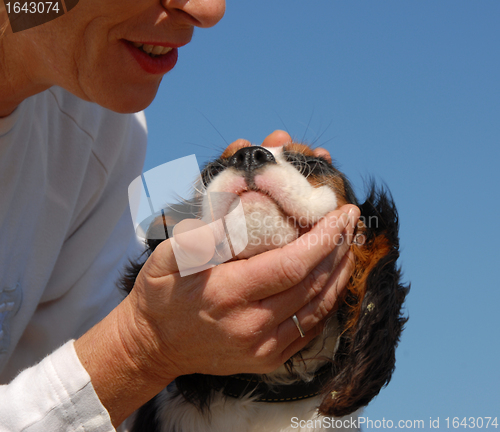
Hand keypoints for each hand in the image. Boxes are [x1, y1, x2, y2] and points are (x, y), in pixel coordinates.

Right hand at [75, 130, 359, 425]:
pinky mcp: (268, 360)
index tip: (341, 214)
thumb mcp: (167, 256)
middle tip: (352, 222)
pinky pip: (310, 330)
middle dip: (339, 249)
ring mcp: (262, 348)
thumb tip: (246, 210)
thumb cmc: (161, 294)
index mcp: (227, 294)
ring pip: (318, 308)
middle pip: (312, 285)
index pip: (291, 264)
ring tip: (350, 245)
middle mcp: (251, 326)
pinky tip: (334, 280)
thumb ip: (204, 234)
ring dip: (340, 274)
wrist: (154, 345)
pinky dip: (328, 302)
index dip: (323, 239)